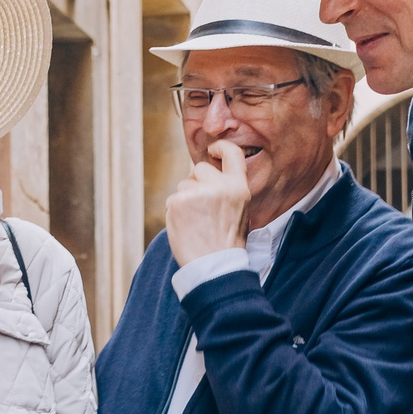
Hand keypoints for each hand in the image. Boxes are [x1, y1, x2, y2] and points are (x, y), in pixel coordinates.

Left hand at [164, 140, 250, 267]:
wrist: (214, 266)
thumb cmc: (226, 243)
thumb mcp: (240, 212)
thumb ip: (226, 190)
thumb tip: (205, 175)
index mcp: (238, 188)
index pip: (232, 153)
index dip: (220, 147)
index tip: (212, 149)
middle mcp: (219, 186)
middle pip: (199, 169)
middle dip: (197, 183)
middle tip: (202, 208)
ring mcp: (196, 193)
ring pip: (183, 186)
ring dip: (185, 200)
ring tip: (195, 223)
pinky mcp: (177, 202)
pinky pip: (172, 200)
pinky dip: (175, 212)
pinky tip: (185, 227)